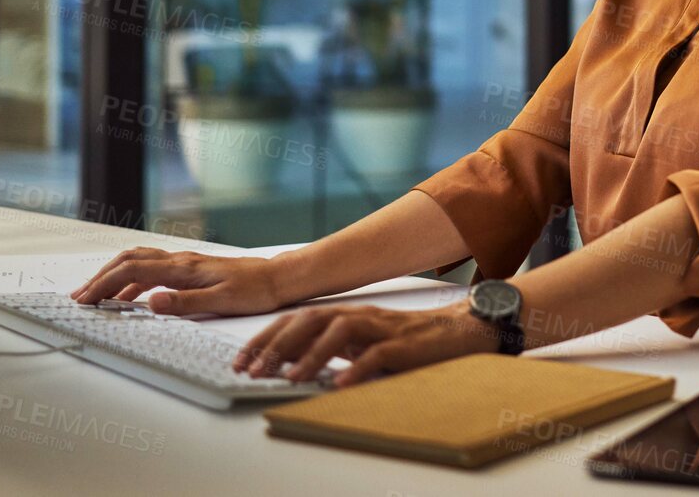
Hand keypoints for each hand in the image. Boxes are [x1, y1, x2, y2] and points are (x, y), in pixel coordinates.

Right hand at [71, 248, 286, 315]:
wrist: (277, 278)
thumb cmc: (254, 291)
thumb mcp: (221, 301)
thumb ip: (184, 302)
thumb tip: (151, 303)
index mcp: (182, 269)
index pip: (131, 272)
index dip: (104, 285)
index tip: (85, 300)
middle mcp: (180, 261)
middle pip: (128, 261)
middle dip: (100, 277)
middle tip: (80, 297)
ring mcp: (184, 263)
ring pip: (138, 262)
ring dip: (113, 276)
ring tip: (96, 296)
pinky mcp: (190, 269)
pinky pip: (152, 269)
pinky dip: (132, 280)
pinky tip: (129, 298)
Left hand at [235, 301, 498, 385]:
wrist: (456, 331)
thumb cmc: (406, 341)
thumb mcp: (362, 344)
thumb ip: (331, 349)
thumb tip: (290, 365)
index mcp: (344, 316)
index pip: (297, 320)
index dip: (266, 338)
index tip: (242, 361)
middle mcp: (358, 316)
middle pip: (311, 320)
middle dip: (279, 344)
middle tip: (256, 370)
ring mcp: (381, 329)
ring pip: (340, 332)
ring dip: (312, 354)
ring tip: (291, 376)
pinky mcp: (403, 345)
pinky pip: (377, 355)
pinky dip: (357, 368)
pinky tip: (340, 384)